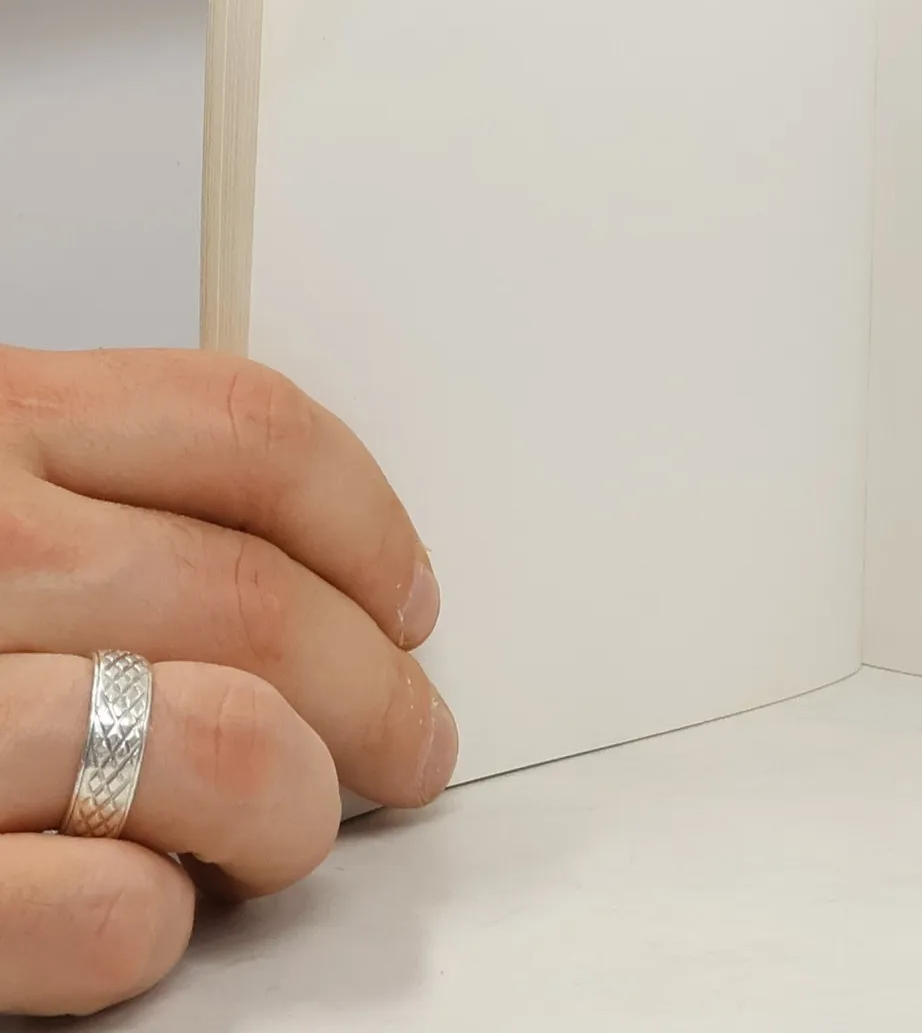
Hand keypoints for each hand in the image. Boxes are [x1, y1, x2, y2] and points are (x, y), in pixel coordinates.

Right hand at [0, 346, 453, 1015]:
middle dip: (378, 692)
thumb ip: (73, 494)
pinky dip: (151, 925)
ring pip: (218, 744)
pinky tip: (139, 912)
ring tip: (288, 832)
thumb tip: (290, 568)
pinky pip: (100, 915)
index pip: (250, 434)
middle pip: (261, 600)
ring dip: (291, 809)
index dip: (368, 524)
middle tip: (406, 743)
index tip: (410, 596)